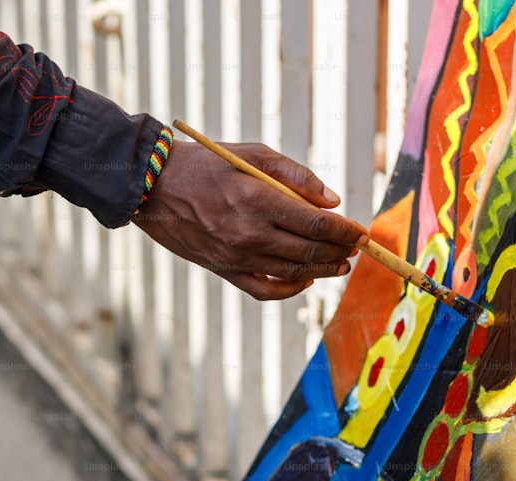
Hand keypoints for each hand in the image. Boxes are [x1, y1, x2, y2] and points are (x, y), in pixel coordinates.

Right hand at [132, 141, 369, 299]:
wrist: (154, 188)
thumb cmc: (207, 164)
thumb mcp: (253, 154)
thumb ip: (296, 176)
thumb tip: (332, 202)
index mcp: (256, 199)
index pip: (315, 222)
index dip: (345, 230)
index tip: (361, 231)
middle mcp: (248, 233)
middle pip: (309, 250)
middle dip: (339, 250)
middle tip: (356, 246)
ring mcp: (236, 256)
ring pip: (293, 272)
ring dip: (324, 269)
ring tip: (341, 263)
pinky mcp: (224, 270)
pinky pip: (266, 290)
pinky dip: (291, 288)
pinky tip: (306, 278)